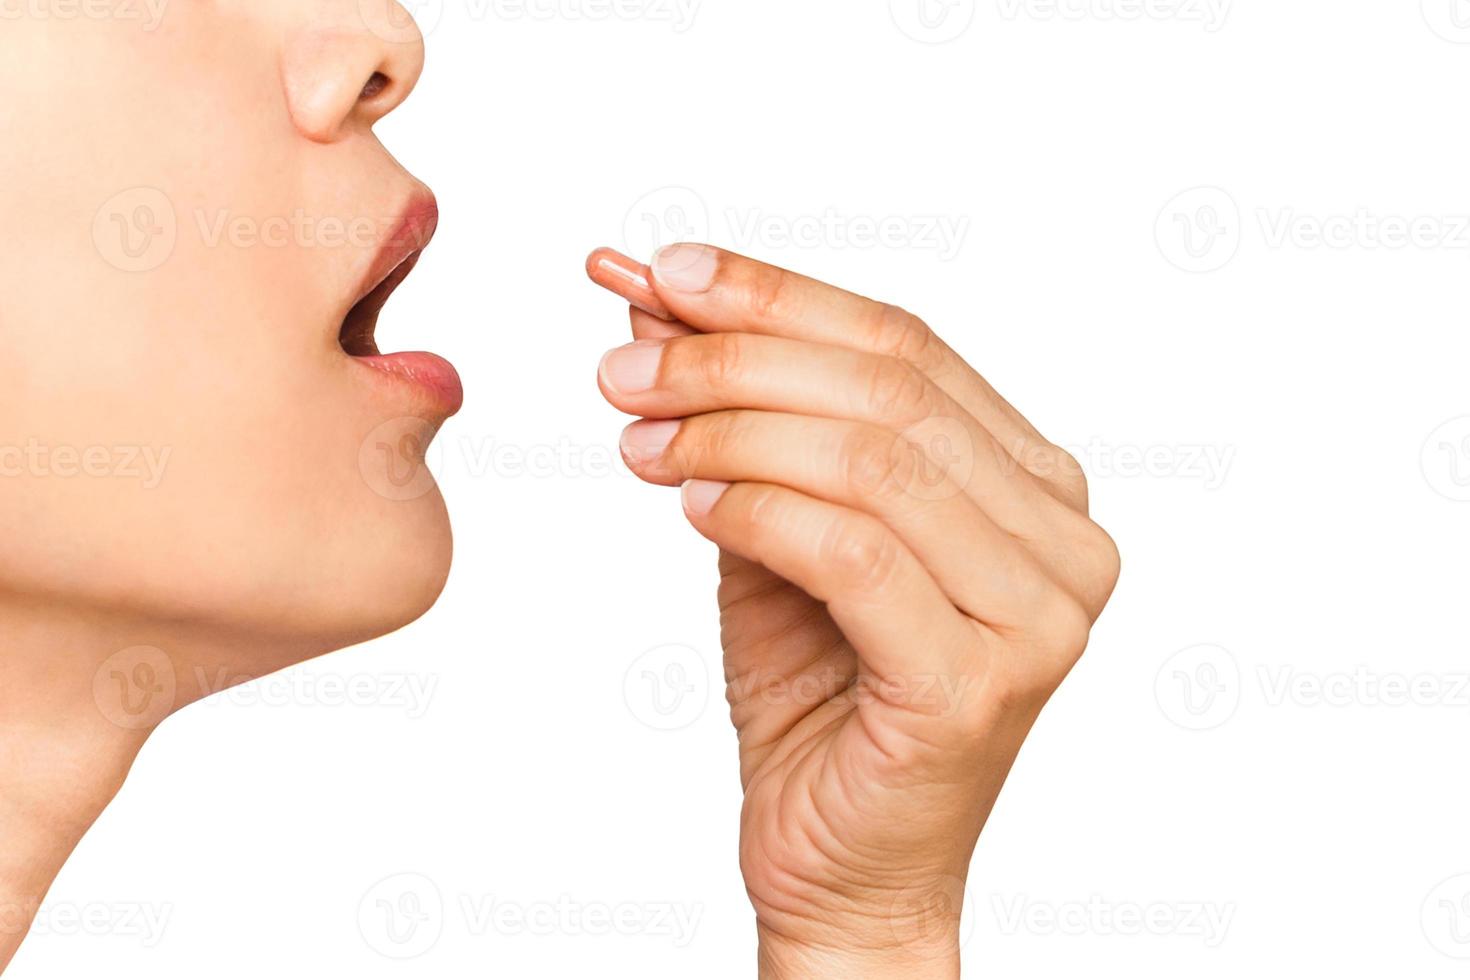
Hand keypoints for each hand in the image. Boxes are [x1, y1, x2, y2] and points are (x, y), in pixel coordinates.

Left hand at [594, 244, 1119, 977]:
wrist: (841, 862)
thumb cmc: (820, 696)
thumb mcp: (775, 525)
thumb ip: (743, 420)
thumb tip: (657, 299)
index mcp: (1034, 484)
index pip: (907, 348)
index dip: (778, 296)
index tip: (663, 271)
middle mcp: (1062, 539)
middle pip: (890, 392)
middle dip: (737, 358)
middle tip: (626, 363)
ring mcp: (1037, 614)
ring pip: (872, 462)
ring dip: (730, 429)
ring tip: (636, 435)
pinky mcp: (979, 682)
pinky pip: (853, 553)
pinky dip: (756, 510)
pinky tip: (690, 502)